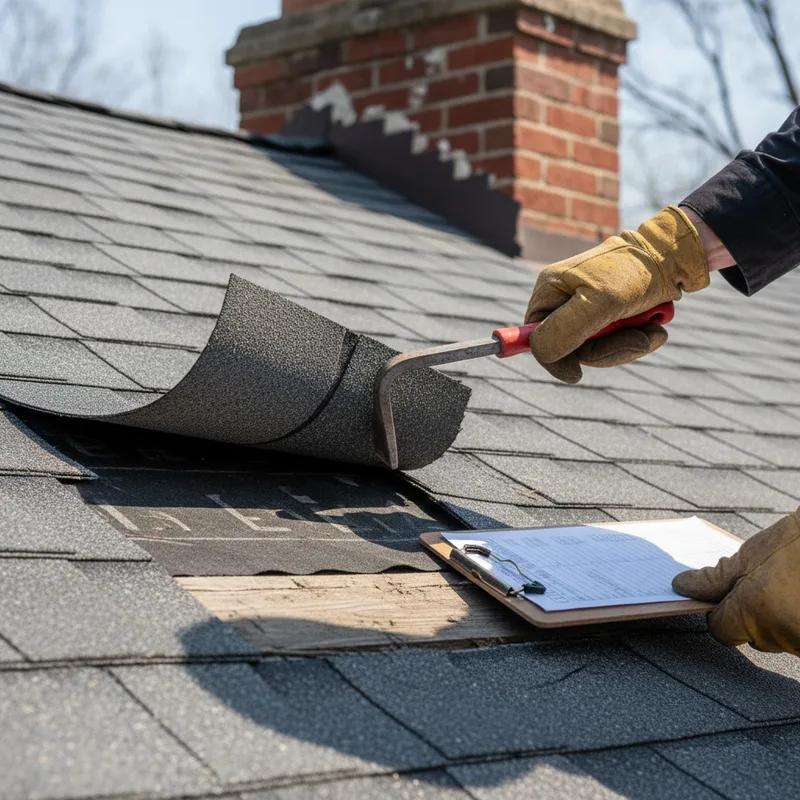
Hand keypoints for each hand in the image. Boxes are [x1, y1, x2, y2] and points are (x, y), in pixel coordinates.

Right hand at [525, 206, 709, 382]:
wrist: (676, 256)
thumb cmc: (635, 273)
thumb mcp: (598, 303)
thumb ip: (564, 329)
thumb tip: (540, 353)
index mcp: (550, 290)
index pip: (536, 338)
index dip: (555, 359)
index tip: (577, 374)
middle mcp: (564, 299)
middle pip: (570, 348)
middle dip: (606, 351)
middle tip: (637, 340)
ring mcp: (586, 308)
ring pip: (595, 350)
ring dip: (627, 346)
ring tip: (652, 330)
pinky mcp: (609, 314)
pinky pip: (614, 343)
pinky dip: (636, 340)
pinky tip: (653, 328)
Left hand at [673, 511, 799, 653]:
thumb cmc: (797, 544)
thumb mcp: (749, 556)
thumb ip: (714, 578)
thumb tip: (683, 586)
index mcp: (754, 612)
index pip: (720, 629)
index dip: (719, 611)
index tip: (726, 595)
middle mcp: (780, 635)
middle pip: (751, 635)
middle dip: (751, 614)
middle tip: (765, 584)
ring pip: (778, 638)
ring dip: (778, 619)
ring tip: (790, 588)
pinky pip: (796, 637)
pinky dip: (795, 621)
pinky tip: (799, 597)